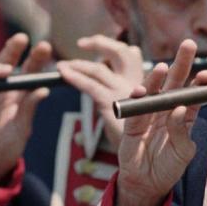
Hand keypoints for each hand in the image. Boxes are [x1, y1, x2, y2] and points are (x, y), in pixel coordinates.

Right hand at [0, 33, 51, 184]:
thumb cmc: (7, 147)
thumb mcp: (22, 129)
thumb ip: (29, 109)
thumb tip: (44, 90)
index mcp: (21, 94)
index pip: (30, 71)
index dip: (36, 58)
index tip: (45, 47)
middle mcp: (4, 89)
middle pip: (9, 63)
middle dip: (14, 49)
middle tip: (22, 38)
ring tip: (5, 70)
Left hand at [55, 34, 145, 148]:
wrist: (143, 162)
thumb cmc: (141, 143)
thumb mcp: (136, 120)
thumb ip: (128, 108)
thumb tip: (114, 105)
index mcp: (143, 85)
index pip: (133, 57)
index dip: (120, 49)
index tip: (102, 46)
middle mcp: (137, 84)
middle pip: (123, 53)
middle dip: (102, 43)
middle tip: (84, 43)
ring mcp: (125, 91)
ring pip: (100, 69)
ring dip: (79, 64)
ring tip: (63, 64)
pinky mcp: (112, 103)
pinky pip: (90, 85)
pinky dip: (74, 77)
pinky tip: (62, 72)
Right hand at [112, 39, 206, 205]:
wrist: (147, 183)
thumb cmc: (169, 167)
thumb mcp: (183, 152)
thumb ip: (181, 132)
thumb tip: (178, 109)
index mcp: (185, 116)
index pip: (194, 95)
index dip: (200, 83)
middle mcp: (167, 110)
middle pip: (175, 83)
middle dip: (181, 64)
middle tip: (188, 45)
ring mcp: (149, 114)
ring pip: (154, 91)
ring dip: (157, 79)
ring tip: (163, 68)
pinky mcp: (132, 122)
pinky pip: (134, 107)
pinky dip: (137, 98)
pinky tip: (140, 90)